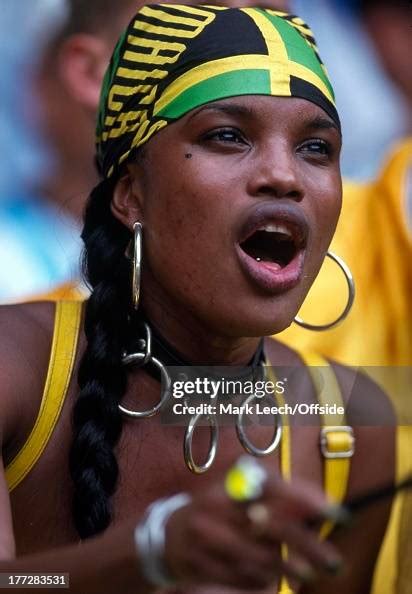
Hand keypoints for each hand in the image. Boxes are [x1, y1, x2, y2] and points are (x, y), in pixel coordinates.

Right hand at [164, 472, 344, 589]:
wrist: (169, 534)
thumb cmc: (218, 507)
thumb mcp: (241, 488)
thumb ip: (277, 493)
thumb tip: (321, 504)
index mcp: (231, 480)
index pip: (273, 486)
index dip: (305, 498)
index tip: (334, 512)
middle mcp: (218, 505)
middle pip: (271, 526)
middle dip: (307, 545)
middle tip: (333, 561)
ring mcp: (207, 536)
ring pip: (259, 558)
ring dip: (289, 569)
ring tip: (309, 573)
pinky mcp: (201, 564)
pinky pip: (242, 577)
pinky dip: (264, 580)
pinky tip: (274, 579)